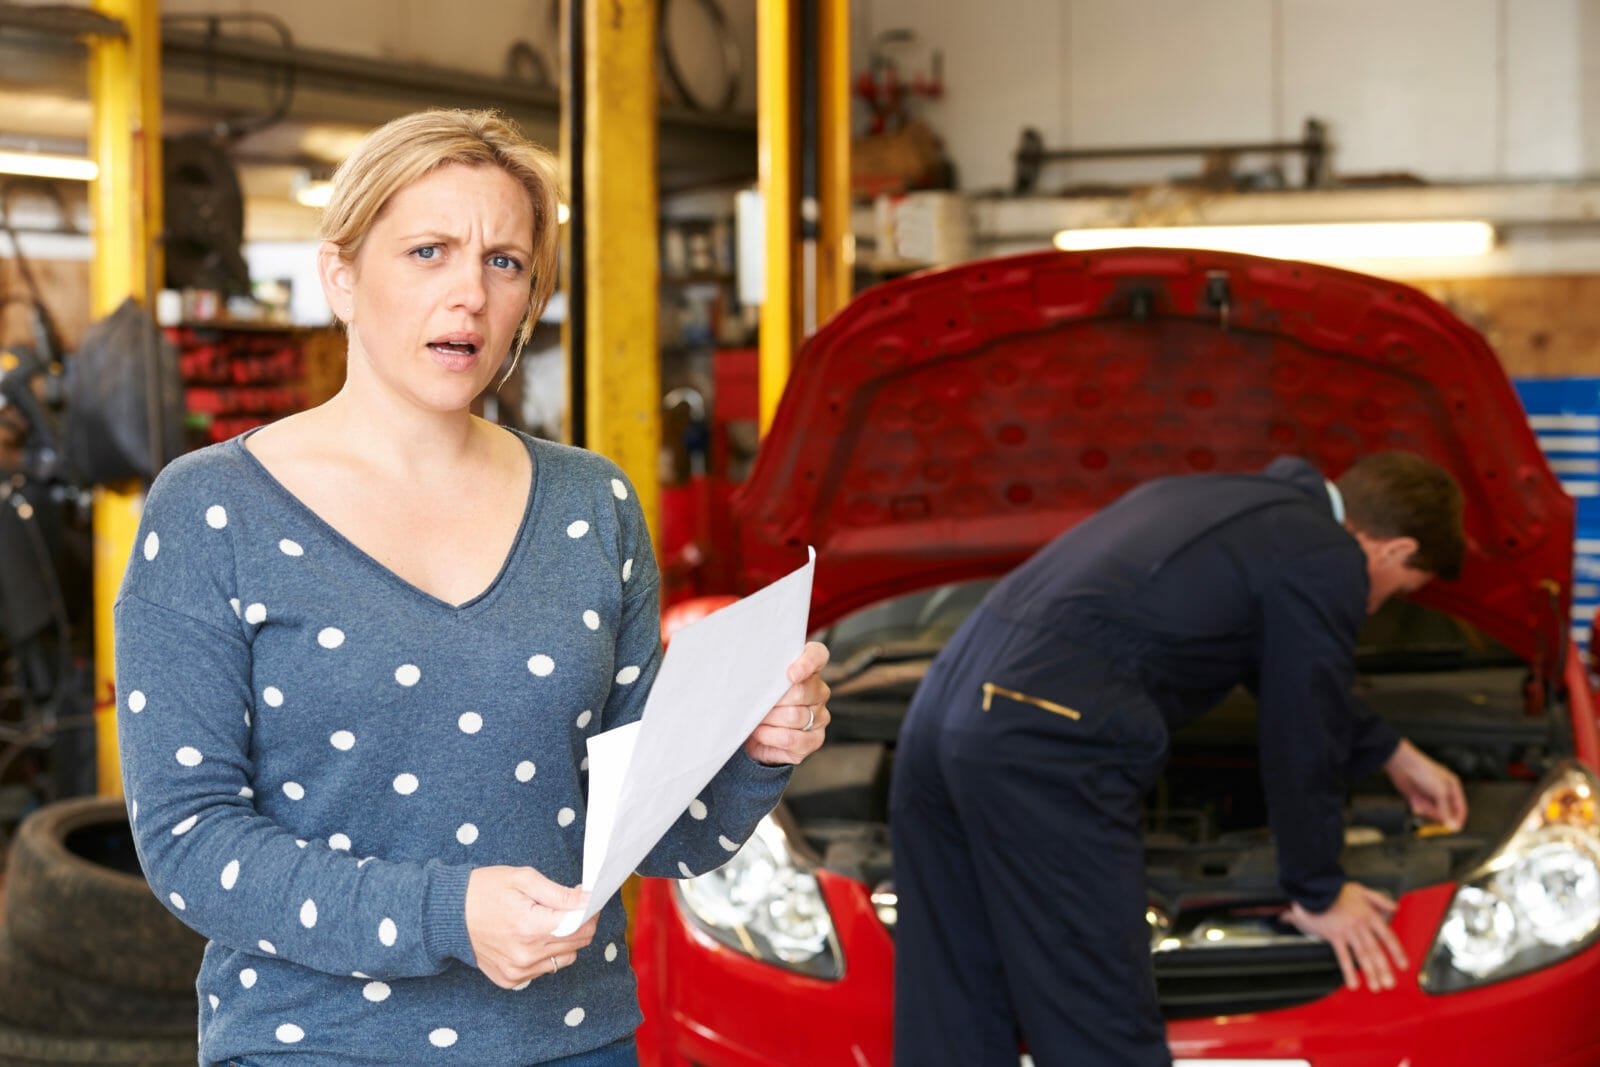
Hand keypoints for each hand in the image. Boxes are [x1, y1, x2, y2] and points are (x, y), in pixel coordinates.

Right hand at [465, 866, 597, 988]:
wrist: (448, 914)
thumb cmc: (483, 890)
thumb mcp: (523, 879)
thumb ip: (560, 893)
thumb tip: (588, 899)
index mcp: (530, 927)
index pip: (581, 925)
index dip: (590, 909)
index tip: (588, 898)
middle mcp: (525, 955)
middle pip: (578, 942)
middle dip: (581, 921)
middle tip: (569, 904)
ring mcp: (518, 971)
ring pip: (566, 958)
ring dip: (565, 939)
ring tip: (546, 920)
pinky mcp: (511, 980)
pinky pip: (546, 969)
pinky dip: (547, 952)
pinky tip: (531, 936)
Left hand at [742, 641, 830, 765]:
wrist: (753, 731)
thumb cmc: (756, 699)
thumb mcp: (756, 682)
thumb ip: (762, 673)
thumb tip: (754, 676)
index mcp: (808, 668)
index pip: (817, 655)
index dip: (807, 663)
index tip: (790, 674)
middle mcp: (819, 691)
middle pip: (800, 691)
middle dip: (772, 700)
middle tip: (754, 704)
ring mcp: (820, 716)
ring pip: (795, 716)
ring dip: (769, 719)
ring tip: (755, 720)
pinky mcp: (815, 739)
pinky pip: (793, 738)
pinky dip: (772, 736)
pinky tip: (760, 733)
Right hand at [1286, 881, 1406, 991]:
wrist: (1315, 888)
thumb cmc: (1337, 890)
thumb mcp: (1361, 890)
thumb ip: (1379, 899)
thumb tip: (1395, 906)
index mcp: (1369, 915)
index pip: (1387, 936)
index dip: (1396, 952)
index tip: (1403, 965)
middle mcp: (1360, 925)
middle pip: (1375, 950)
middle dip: (1383, 969)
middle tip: (1389, 984)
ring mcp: (1347, 932)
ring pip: (1361, 955)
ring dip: (1369, 973)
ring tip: (1375, 987)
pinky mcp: (1334, 936)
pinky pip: (1343, 956)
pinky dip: (1348, 971)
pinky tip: (1352, 983)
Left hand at [1384, 738, 1467, 830]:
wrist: (1402, 765)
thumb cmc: (1423, 772)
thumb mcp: (1440, 792)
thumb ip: (1446, 810)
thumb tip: (1450, 825)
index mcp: (1453, 787)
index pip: (1460, 808)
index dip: (1458, 820)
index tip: (1454, 830)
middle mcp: (1443, 793)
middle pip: (1446, 814)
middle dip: (1439, 816)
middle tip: (1432, 814)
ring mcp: (1430, 796)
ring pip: (1432, 814)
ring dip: (1427, 811)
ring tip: (1421, 802)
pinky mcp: (1418, 799)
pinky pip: (1422, 810)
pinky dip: (1418, 808)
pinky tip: (1415, 801)